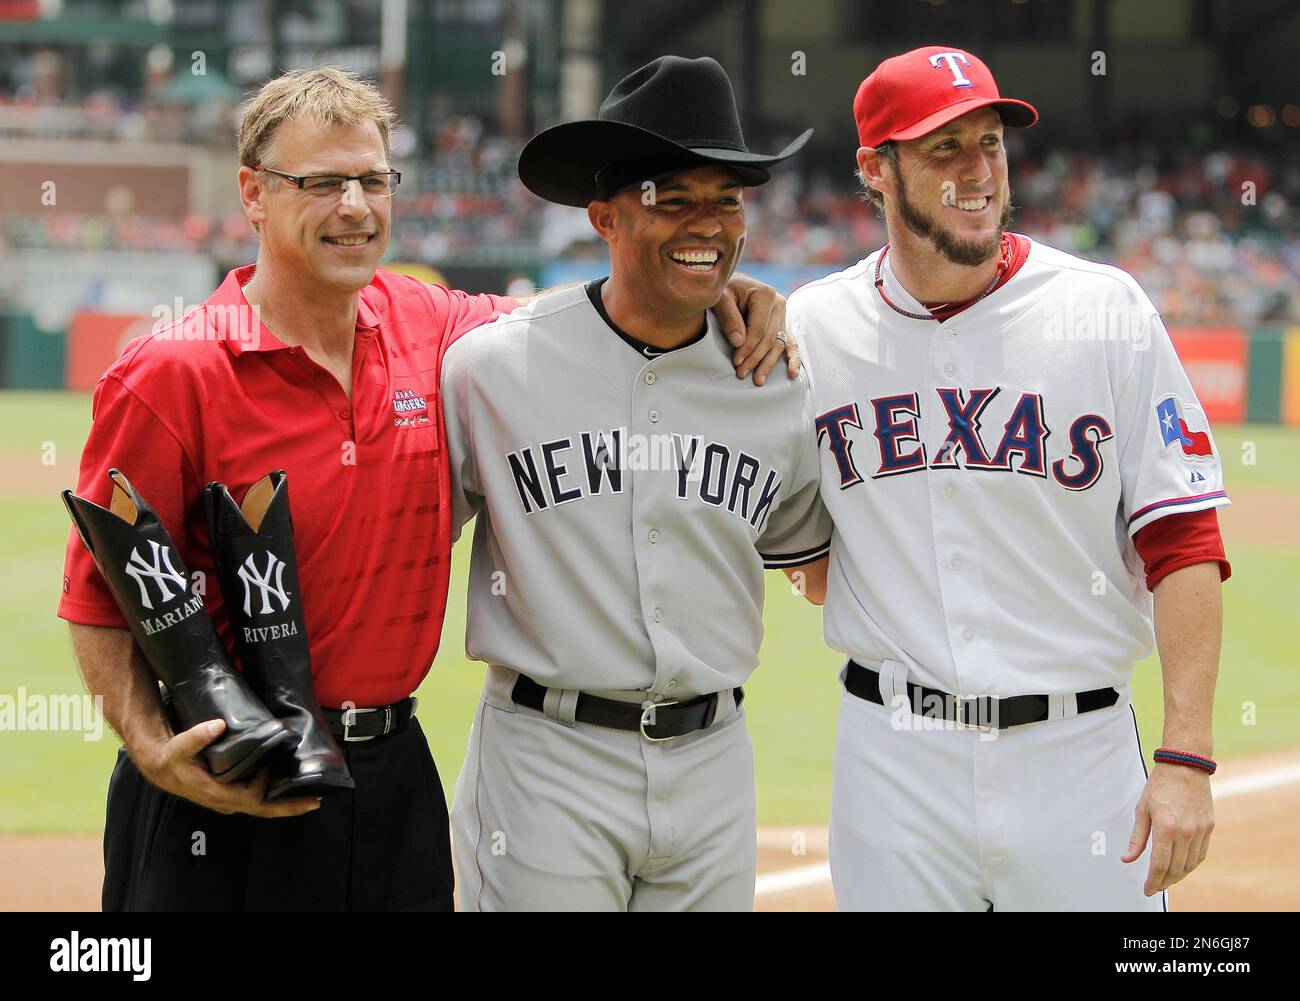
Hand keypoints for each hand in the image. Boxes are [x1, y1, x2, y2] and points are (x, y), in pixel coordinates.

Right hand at [132, 719, 321, 818]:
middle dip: (288, 807)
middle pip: (263, 810)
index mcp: (216, 793)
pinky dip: (275, 798)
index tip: (270, 768)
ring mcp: (229, 800)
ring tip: (310, 799)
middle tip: (314, 802)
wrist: (162, 767)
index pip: (248, 798)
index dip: (264, 786)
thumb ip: (196, 736)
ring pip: (262, 807)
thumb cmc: (172, 758)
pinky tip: (289, 790)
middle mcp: (225, 801)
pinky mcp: (231, 794)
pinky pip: (257, 800)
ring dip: (285, 804)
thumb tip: (217, 725)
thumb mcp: (180, 747)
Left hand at [715, 273, 798, 384]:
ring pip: (778, 344)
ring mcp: (783, 315)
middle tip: (741, 373)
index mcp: (766, 295)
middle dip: (755, 358)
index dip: (748, 347)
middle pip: (769, 339)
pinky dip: (792, 359)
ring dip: (769, 364)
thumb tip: (738, 342)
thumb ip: (729, 318)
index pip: (759, 329)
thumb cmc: (724, 291)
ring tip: (758, 380)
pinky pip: (789, 343)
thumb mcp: (721, 299)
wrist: (731, 285)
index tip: (736, 361)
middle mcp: (779, 304)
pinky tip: (792, 373)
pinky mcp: (782, 325)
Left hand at [1122, 762, 1214, 894]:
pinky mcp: (1209, 827)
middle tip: (1154, 887)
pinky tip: (1181, 867)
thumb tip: (1127, 859)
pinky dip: (1190, 865)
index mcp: (1166, 827)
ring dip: (1178, 876)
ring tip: (1166, 880)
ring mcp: (1200, 830)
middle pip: (1176, 869)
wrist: (1185, 766)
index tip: (1147, 889)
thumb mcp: (1142, 809)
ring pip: (1190, 865)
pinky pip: (1201, 854)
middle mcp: (1185, 832)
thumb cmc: (1160, 785)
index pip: (1160, 865)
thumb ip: (1137, 838)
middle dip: (1164, 882)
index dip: (1153, 881)